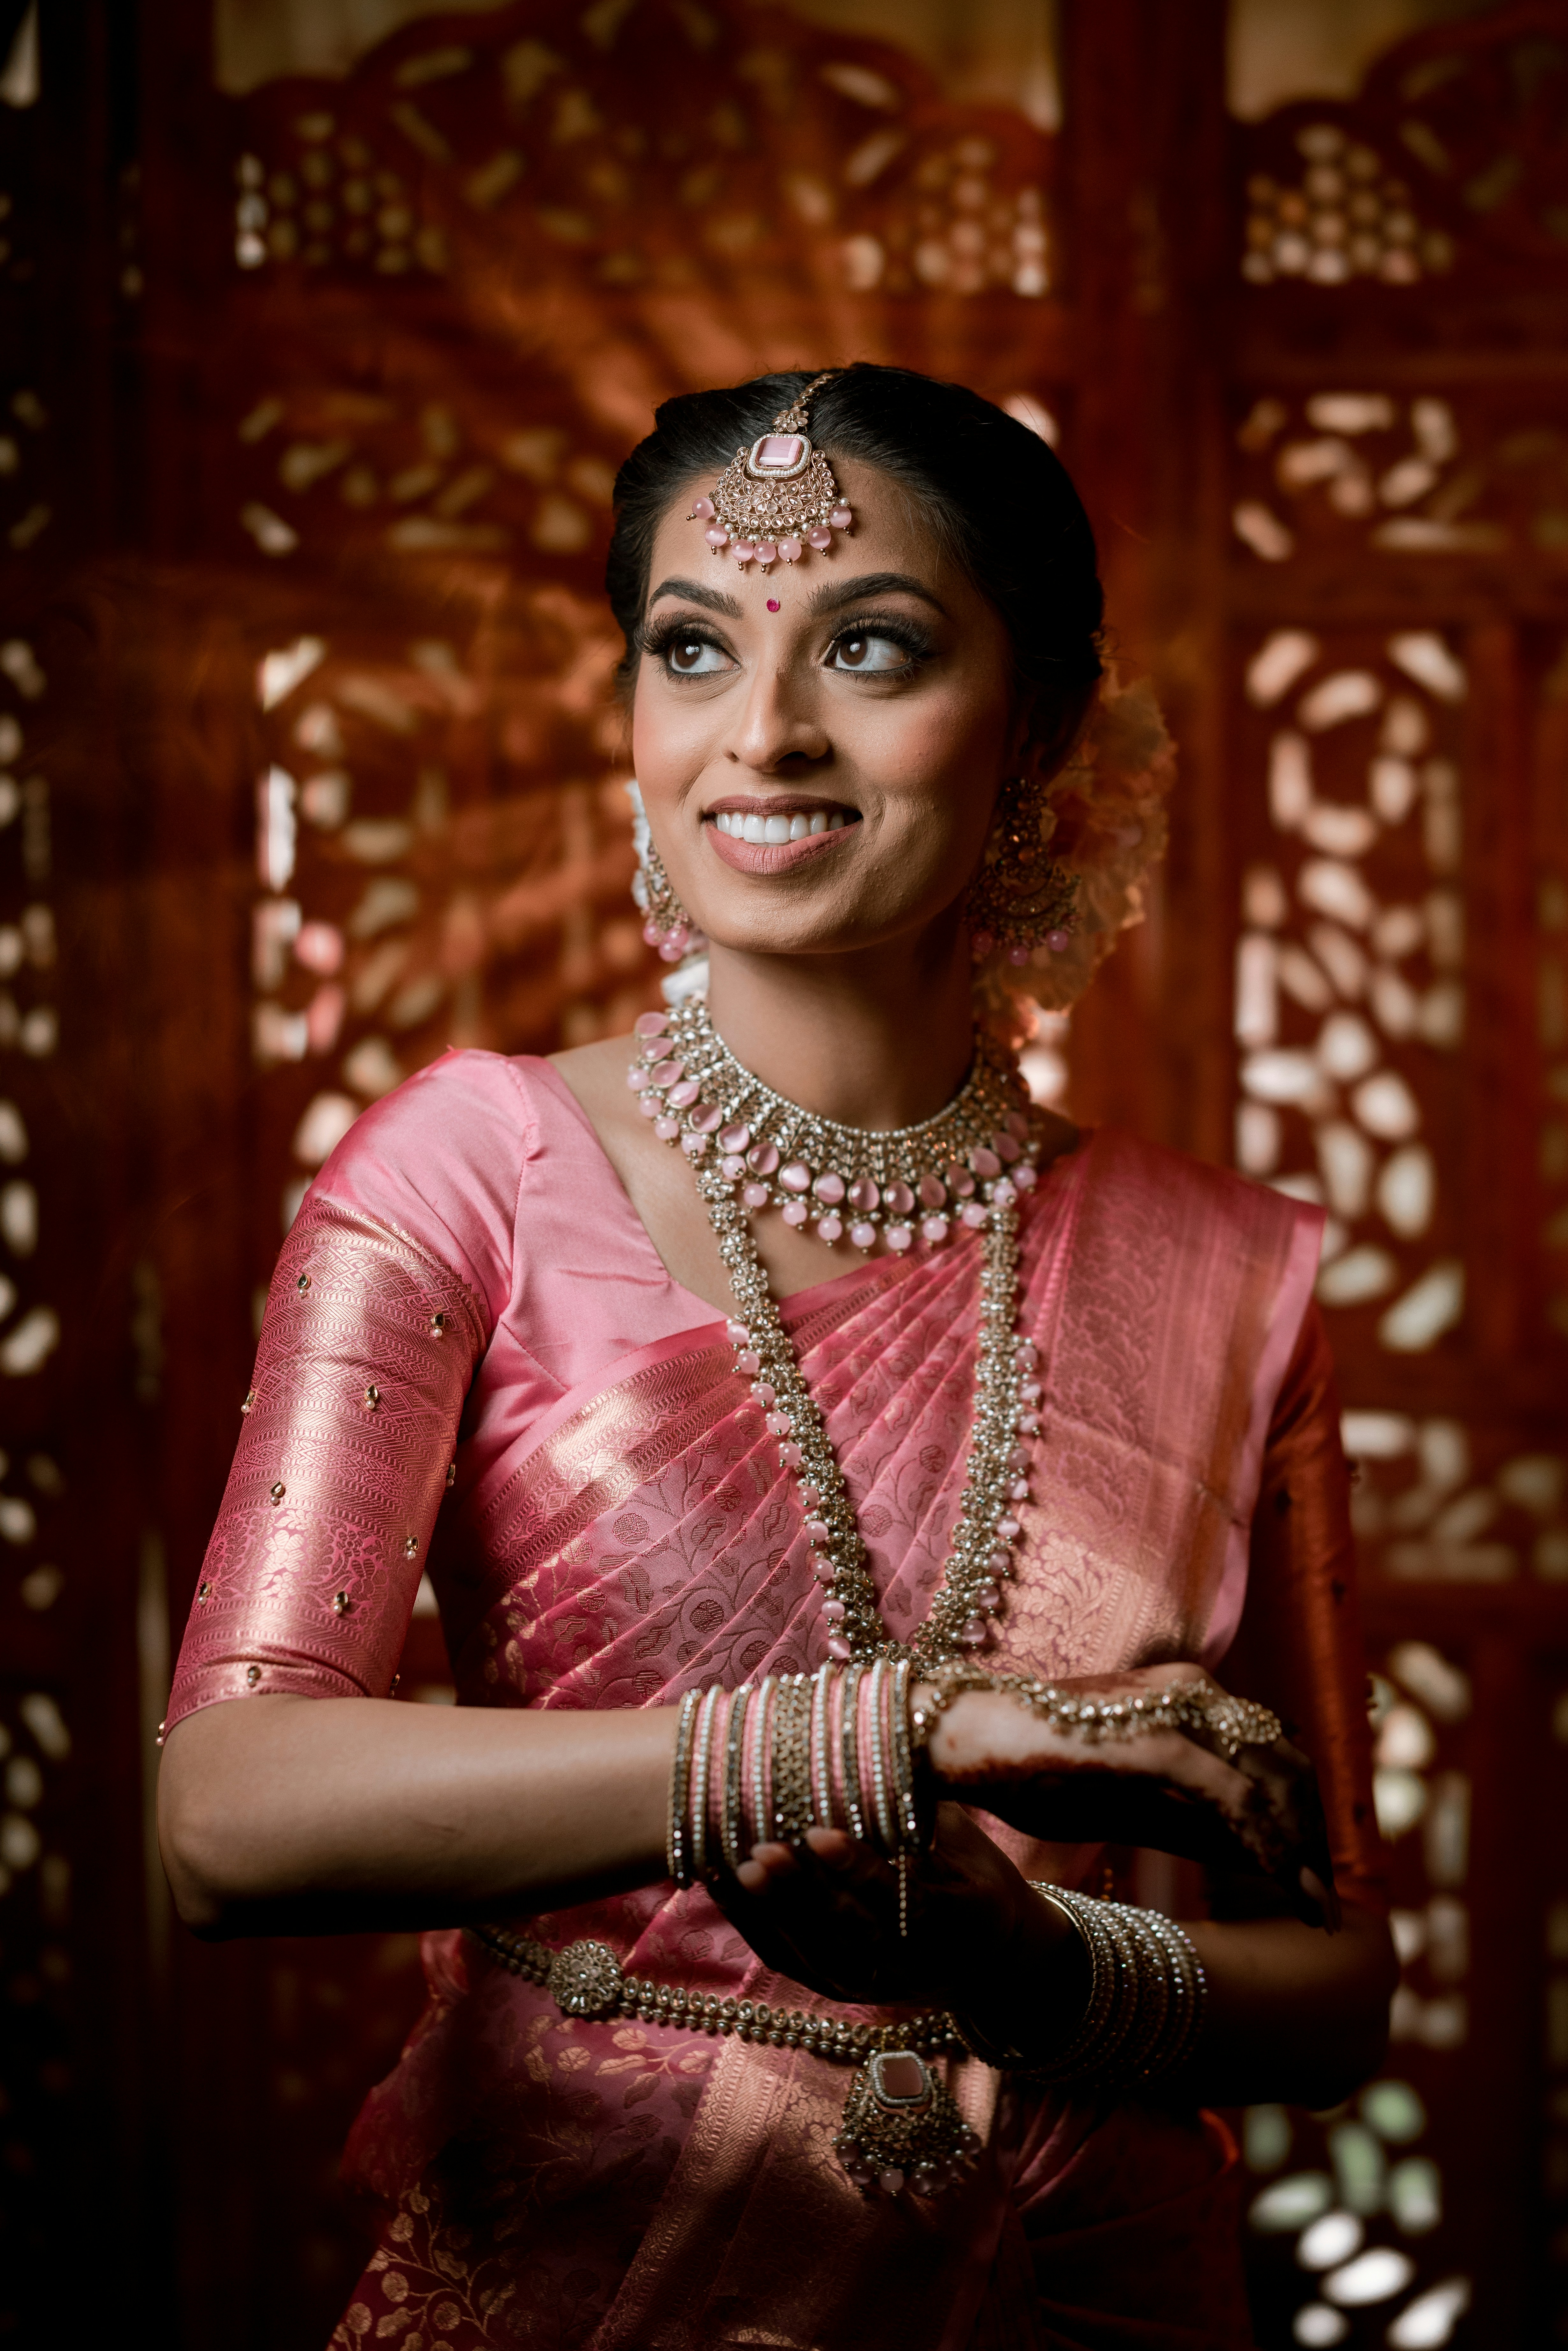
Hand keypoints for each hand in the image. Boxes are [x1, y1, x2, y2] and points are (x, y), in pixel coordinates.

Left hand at [710, 1802, 1083, 2025]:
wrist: (986, 1957)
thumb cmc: (974, 1878)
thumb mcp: (966, 1843)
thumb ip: (923, 1811)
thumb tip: (885, 1747)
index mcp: (953, 1922)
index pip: (897, 1899)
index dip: (856, 1869)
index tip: (820, 1832)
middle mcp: (908, 1964)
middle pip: (847, 1929)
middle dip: (801, 1891)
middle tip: (763, 1848)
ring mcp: (869, 1983)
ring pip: (812, 1951)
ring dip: (771, 1910)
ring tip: (736, 1868)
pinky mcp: (837, 1987)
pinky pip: (789, 1960)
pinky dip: (755, 1926)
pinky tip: (726, 1886)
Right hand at [924, 1662, 1339, 1929]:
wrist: (966, 1733)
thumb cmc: (1034, 1764)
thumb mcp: (1129, 1796)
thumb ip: (1191, 1815)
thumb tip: (1260, 1856)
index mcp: (1188, 1694)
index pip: (1273, 1750)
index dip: (1301, 1816)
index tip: (1312, 1876)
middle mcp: (1195, 1692)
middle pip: (1289, 1764)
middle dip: (1312, 1836)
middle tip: (1320, 1903)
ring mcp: (1178, 1711)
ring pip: (1274, 1779)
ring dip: (1300, 1848)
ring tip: (1313, 1906)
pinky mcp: (1157, 1739)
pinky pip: (1234, 1796)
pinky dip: (1265, 1843)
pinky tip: (1280, 1882)